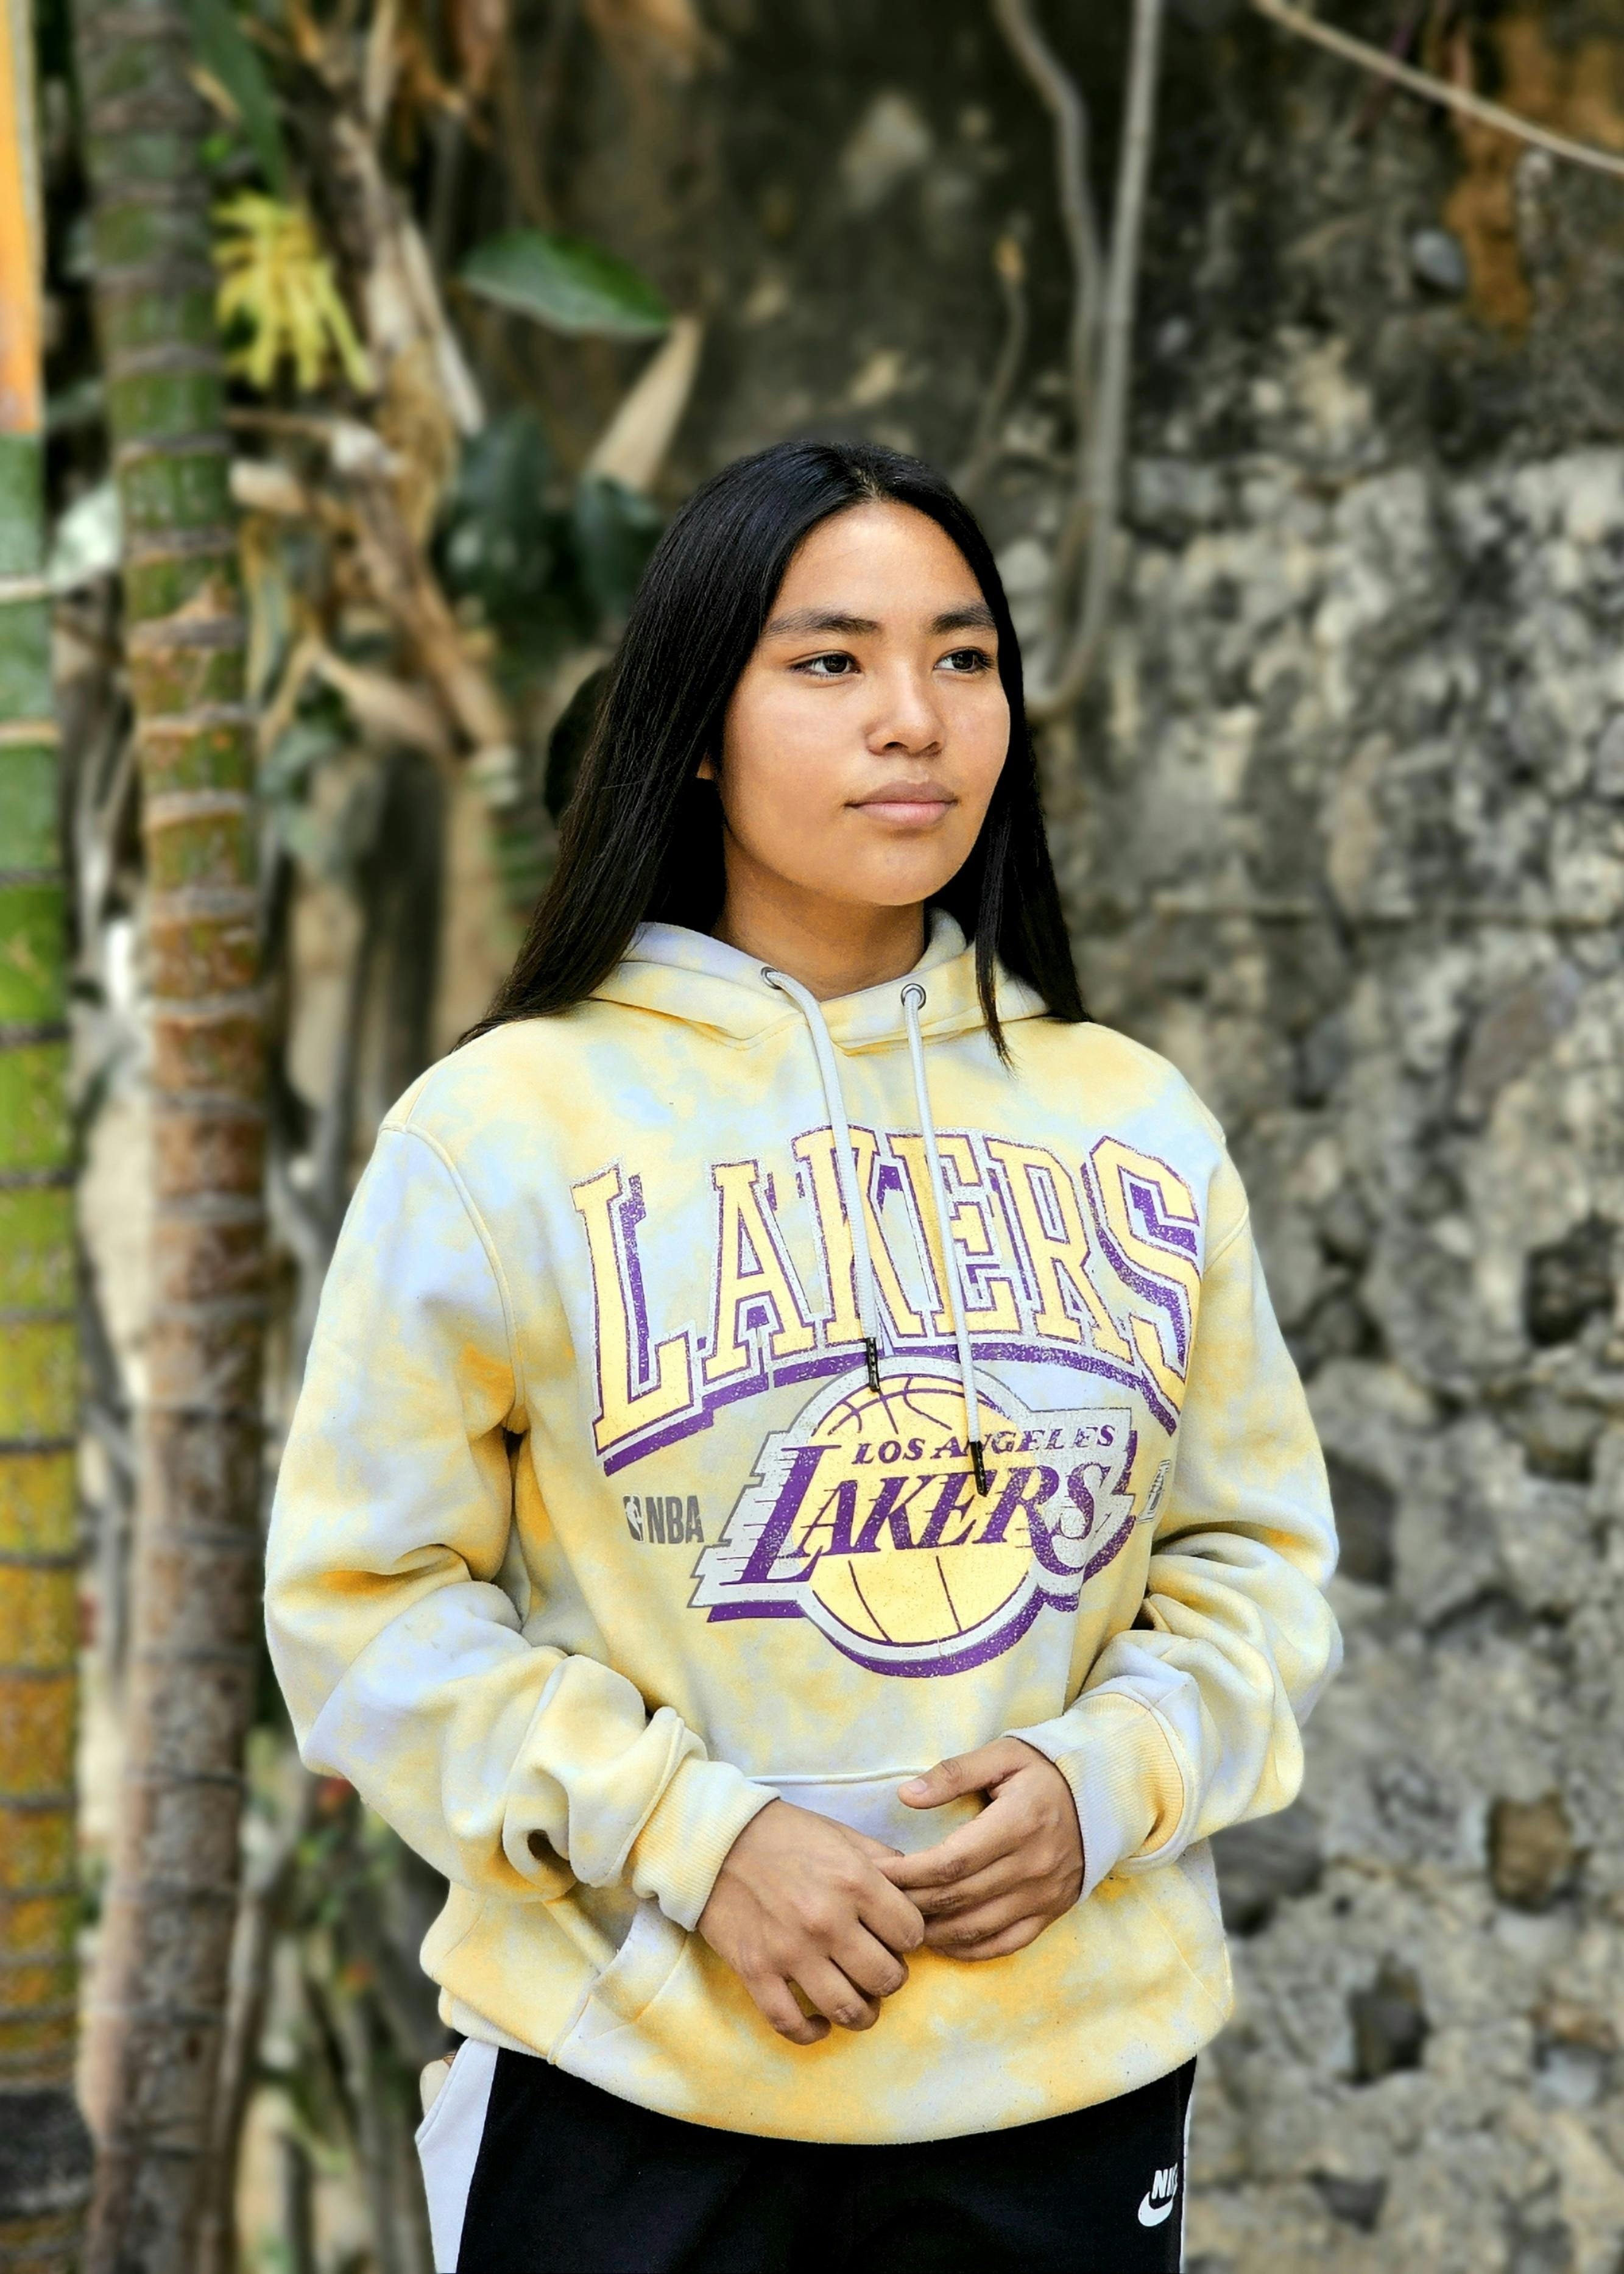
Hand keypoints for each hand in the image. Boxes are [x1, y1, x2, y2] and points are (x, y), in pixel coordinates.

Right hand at [698, 1798, 924, 2045]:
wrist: (717, 1839)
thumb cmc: (786, 1835)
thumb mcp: (843, 1835)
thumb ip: (884, 1864)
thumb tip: (917, 1890)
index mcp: (854, 1881)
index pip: (911, 1934)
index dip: (909, 1936)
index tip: (896, 1935)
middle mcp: (826, 1921)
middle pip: (887, 1978)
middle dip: (891, 1978)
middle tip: (880, 1968)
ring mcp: (790, 1952)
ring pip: (848, 2010)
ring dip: (863, 2013)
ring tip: (860, 2001)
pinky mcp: (756, 1972)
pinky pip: (792, 2024)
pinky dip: (813, 2032)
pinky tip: (821, 2023)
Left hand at [880, 1738, 1082, 1961]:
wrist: (1104, 1794)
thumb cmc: (1043, 1770)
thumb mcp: (1002, 1755)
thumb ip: (954, 1773)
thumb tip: (905, 1795)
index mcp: (1017, 1824)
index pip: (950, 1862)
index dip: (908, 1873)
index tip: (877, 1871)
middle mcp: (1032, 1866)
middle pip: (958, 1898)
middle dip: (911, 1901)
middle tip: (877, 1898)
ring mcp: (1043, 1895)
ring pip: (977, 1928)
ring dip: (933, 1930)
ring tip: (899, 1921)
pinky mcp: (1051, 1912)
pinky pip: (1005, 1944)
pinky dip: (969, 1949)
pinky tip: (940, 1941)